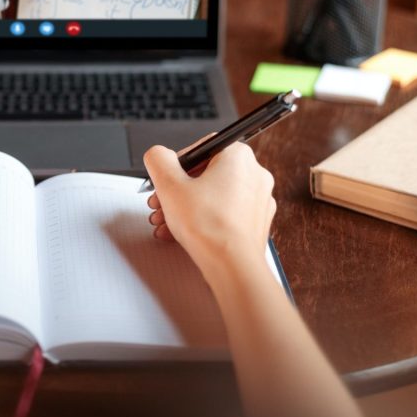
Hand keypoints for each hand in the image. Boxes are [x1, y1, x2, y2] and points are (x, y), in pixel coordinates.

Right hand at [144, 142, 275, 269]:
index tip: (165, 180)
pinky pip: (224, 214)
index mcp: (238, 156)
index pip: (200, 149)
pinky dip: (203, 220)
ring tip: (167, 222)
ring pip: (213, 196)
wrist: (232, 266)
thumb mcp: (169, 185)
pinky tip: (182, 233)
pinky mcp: (256, 222)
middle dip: (177, 191)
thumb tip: (158, 154)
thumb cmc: (208, 227)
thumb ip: (158, 160)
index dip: (175, 166)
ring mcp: (258, 199)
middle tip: (161, 204)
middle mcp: (254, 174)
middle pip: (205, 175)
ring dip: (185, 207)